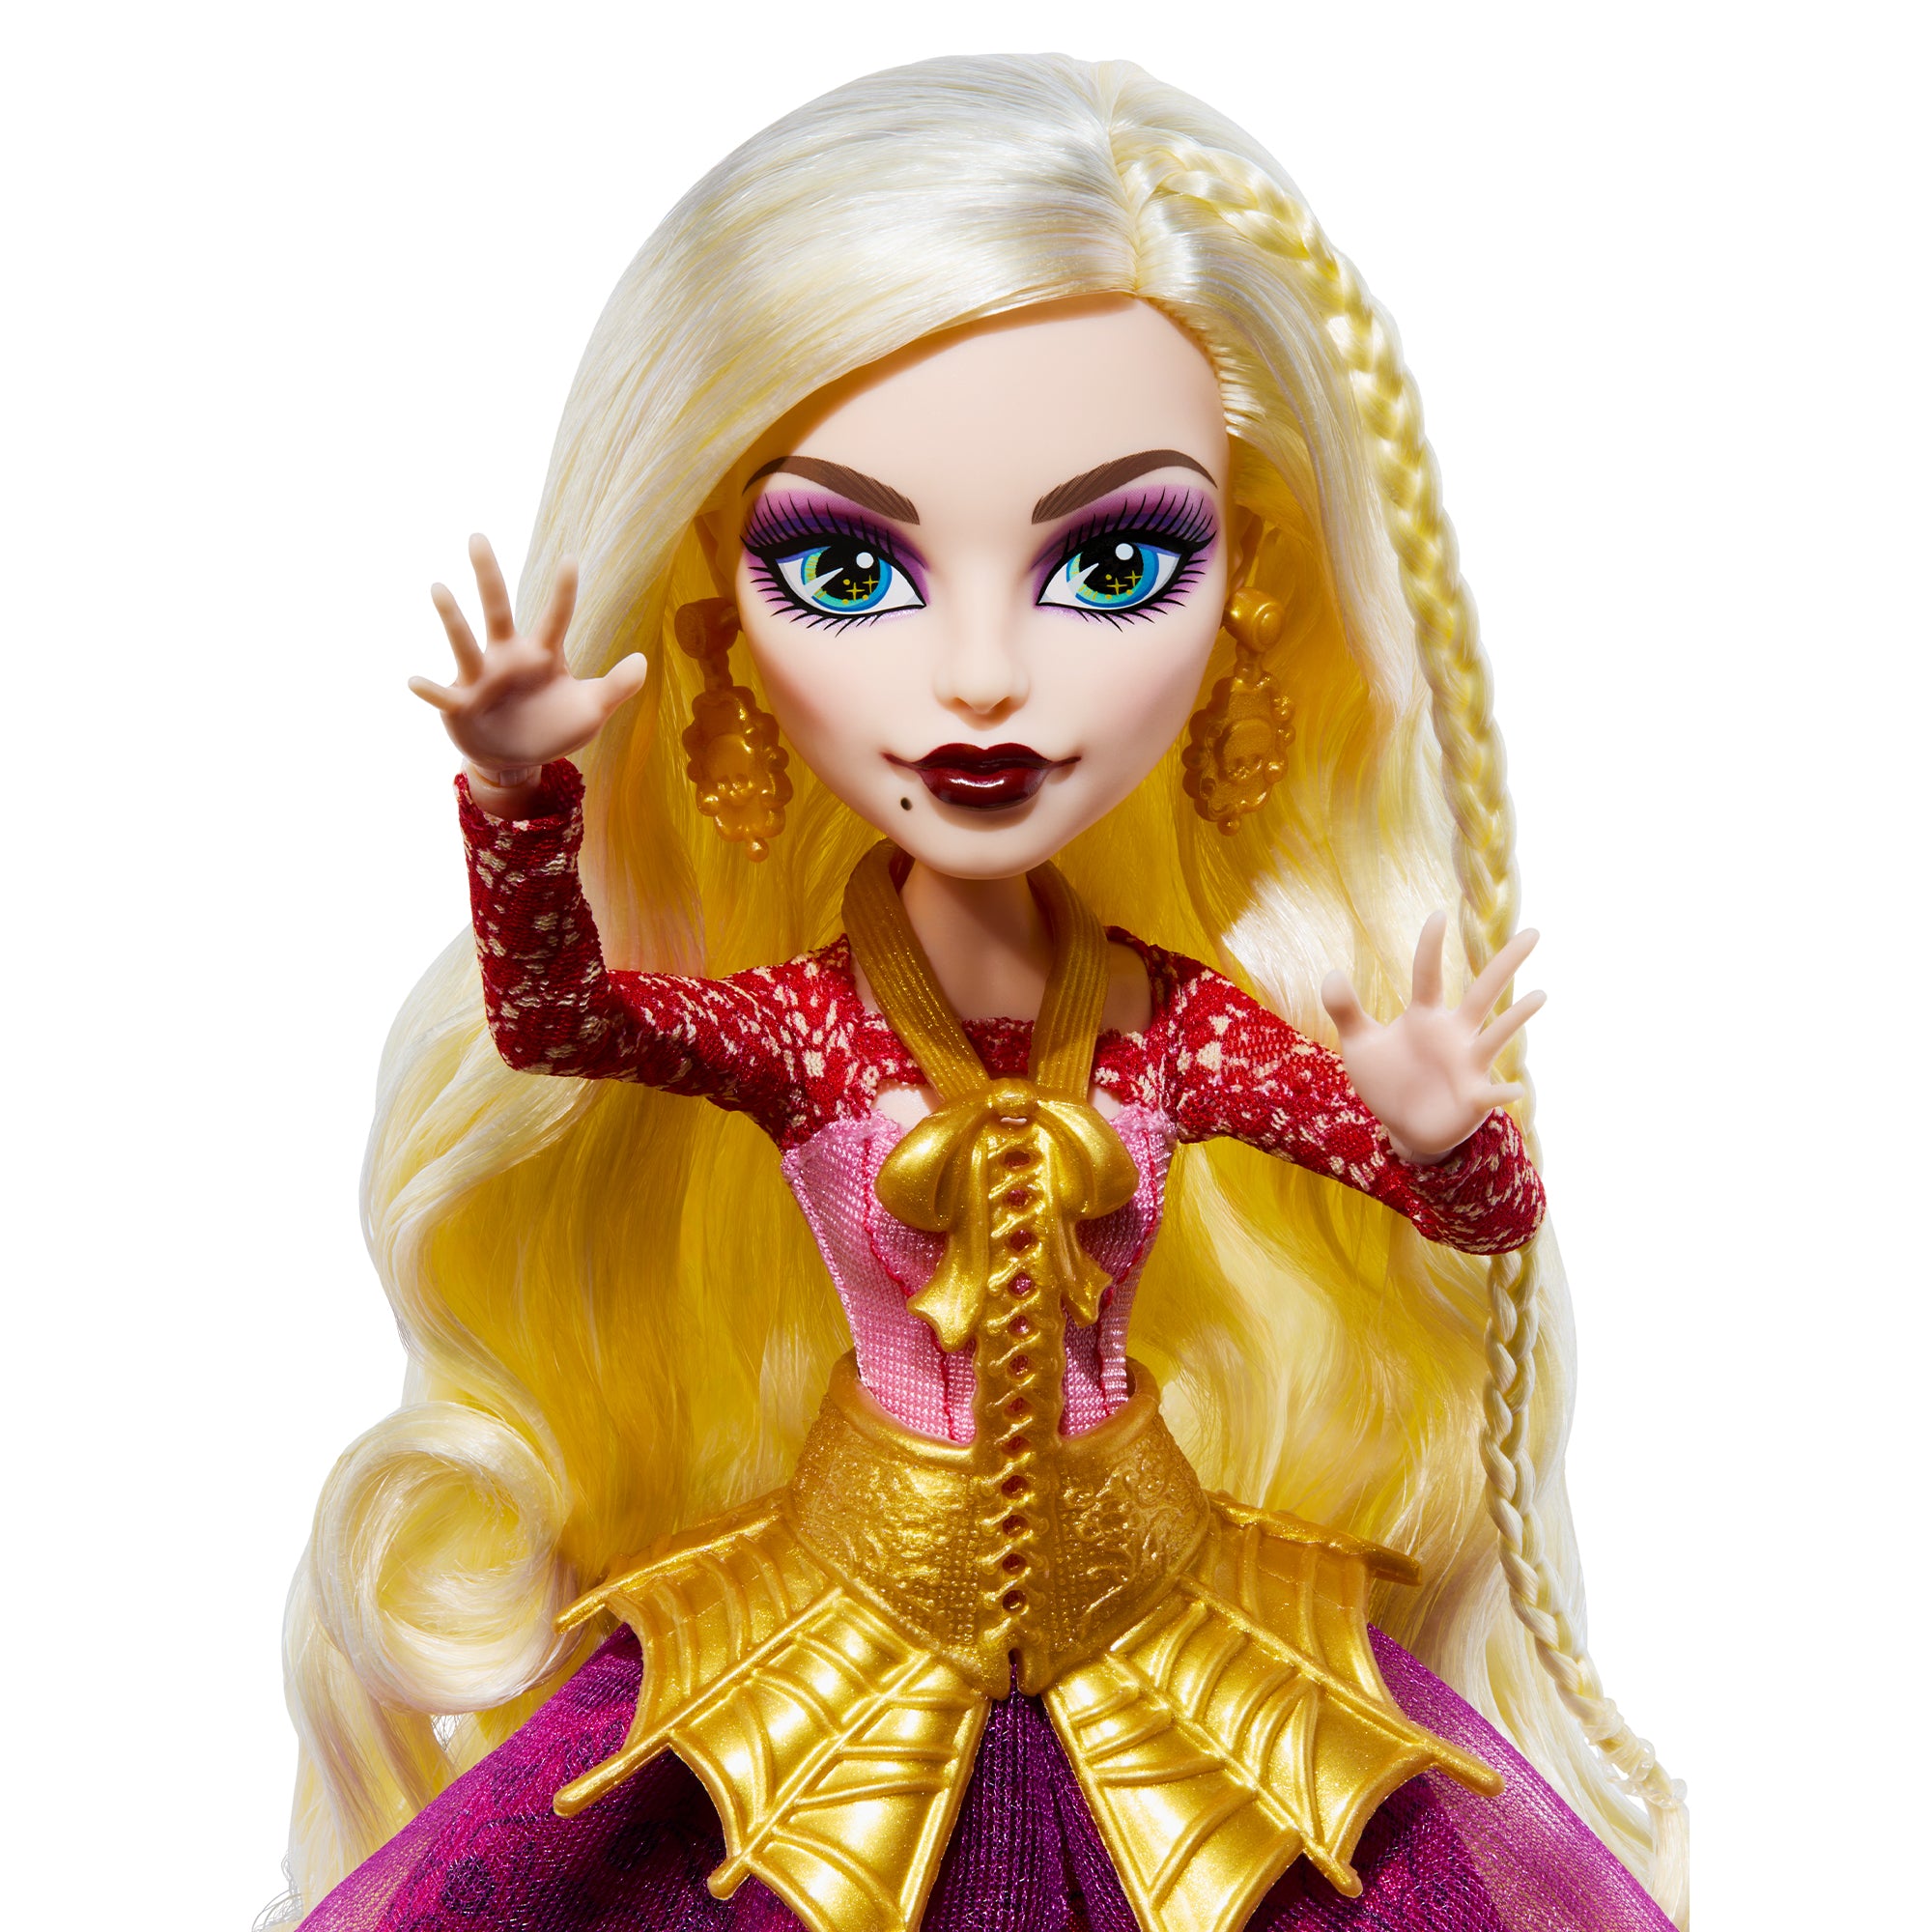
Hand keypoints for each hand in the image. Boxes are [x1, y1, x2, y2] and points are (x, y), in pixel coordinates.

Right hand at [408, 535, 648, 778]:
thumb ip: (616, 687)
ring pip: (465, 642)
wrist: (517, 759)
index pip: (556, 618)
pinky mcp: (462, 704)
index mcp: (543, 655)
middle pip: (498, 610)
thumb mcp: (592, 712)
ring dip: (452, 618)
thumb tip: (643, 661)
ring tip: (439, 589)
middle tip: (477, 537)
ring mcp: (482, 678)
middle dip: (489, 576)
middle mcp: (508, 658)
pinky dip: (430, 689)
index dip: (564, 592)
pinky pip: (444, 695)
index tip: (571, 559)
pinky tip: (414, 681)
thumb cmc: (553, 727)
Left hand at [1320, 913, 1543, 1163]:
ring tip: (1540, 995)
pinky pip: (1490, 1094)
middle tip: (1533, 932)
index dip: (1431, 947)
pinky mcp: (1473, 1098)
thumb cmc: (1387, 1080)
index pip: (1429, 975)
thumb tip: (1331, 972)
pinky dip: (1502, 1092)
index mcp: (1425, 1017)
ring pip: (1497, 1035)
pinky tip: (1515, 1089)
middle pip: (1483, 993)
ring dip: (1517, 1018)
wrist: (1404, 1128)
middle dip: (1506, 964)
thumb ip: (1345, 1009)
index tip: (1438, 916)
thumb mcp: (1360, 1044)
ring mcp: (1468, 1064)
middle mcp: (1454, 1034)